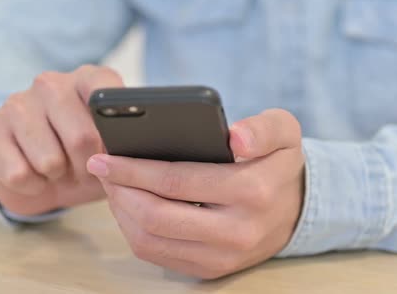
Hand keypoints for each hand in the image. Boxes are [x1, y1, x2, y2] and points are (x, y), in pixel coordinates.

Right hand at [0, 65, 123, 215]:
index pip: (107, 94)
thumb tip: (132, 146)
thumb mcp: (114, 149)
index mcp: (88, 79)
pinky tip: (35, 176)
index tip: (114, 150)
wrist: (42, 178)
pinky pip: (19, 174)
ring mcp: (17, 103)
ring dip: (59, 178)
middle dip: (88, 168)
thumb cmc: (86, 159)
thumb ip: (127, 139)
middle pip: (82, 137)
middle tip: (86, 170)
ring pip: (49, 160)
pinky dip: (33, 187)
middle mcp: (51, 83)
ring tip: (60, 171)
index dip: (113, 135)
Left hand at [87, 109, 304, 278]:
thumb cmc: (279, 163)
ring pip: (151, 241)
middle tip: (100, 168)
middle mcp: (236, 231)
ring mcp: (223, 256)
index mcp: (252, 191)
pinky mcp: (211, 269)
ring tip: (111, 186)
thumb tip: (235, 137)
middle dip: (119, 191)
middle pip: (157, 216)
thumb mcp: (285, 132)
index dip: (134, 169)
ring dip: (121, 213)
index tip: (104, 156)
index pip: (177, 181)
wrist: (296, 209)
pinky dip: (134, 231)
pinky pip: (158, 256)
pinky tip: (128, 207)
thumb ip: (263, 128)